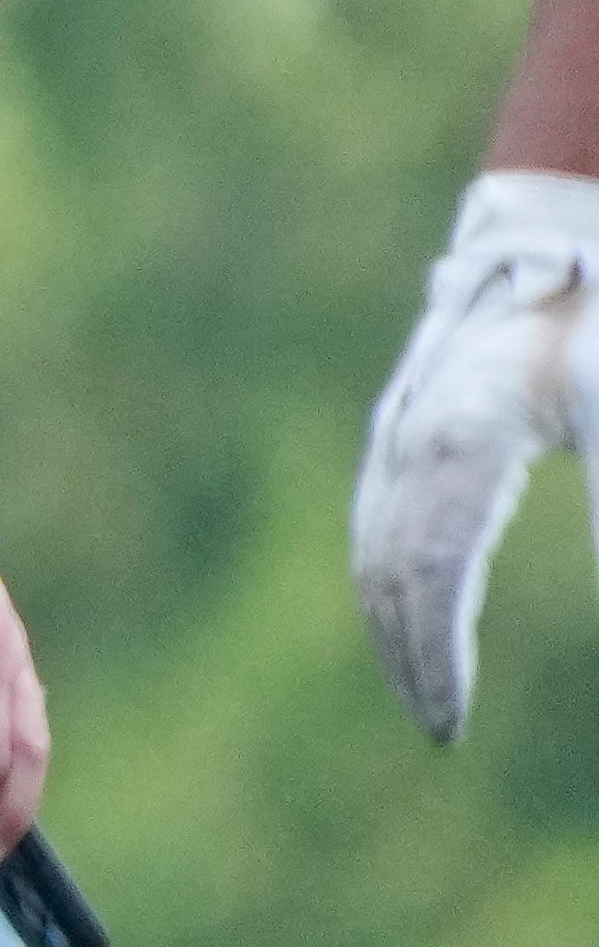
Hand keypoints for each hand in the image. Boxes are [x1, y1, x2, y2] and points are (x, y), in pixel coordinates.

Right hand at [353, 166, 598, 736]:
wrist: (568, 219)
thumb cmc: (596, 318)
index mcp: (456, 443)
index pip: (424, 578)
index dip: (434, 660)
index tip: (452, 727)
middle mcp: (407, 436)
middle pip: (384, 570)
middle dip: (407, 654)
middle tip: (440, 724)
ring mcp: (399, 420)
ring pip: (370, 542)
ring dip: (388, 617)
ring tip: (422, 677)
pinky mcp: (410, 411)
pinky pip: (378, 510)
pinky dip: (385, 570)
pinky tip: (413, 598)